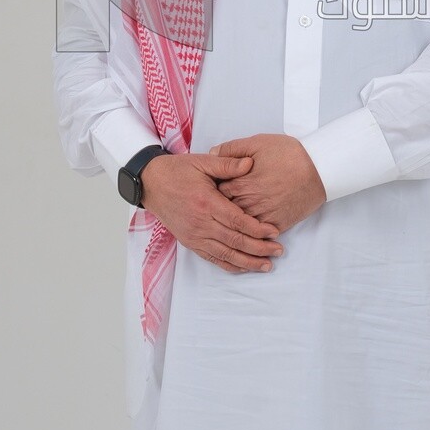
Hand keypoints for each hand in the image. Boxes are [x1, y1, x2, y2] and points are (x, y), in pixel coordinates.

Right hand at [140, 152, 283, 273]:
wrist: (151, 183)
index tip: (275, 231)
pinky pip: (211, 258)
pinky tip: (243, 267)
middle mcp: (200, 222)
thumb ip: (227, 164)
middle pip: (234, 240)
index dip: (257, 229)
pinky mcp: (190, 241)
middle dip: (258, 248)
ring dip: (247, 261)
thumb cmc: (178, 171)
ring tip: (266, 265)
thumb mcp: (203, 162)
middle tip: (278, 250)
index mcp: (206, 202)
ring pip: (225, 254)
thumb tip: (250, 163)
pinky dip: (229, 264)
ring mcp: (194, 235)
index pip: (237, 221)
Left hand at [214, 134, 325, 230]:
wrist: (319, 169)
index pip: (216, 194)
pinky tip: (249, 231)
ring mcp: (263, 217)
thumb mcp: (258, 143)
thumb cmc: (289, 154)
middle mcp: (249, 204)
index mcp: (241, 184)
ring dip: (235, 224)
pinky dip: (252, 234)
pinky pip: (259, 235)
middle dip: (220, 209)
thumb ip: (232, 149)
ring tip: (232, 220)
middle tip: (219, 207)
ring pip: (241, 227)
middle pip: (225, 212)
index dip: (213, 191)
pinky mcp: (277, 225)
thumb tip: (212, 153)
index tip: (213, 190)